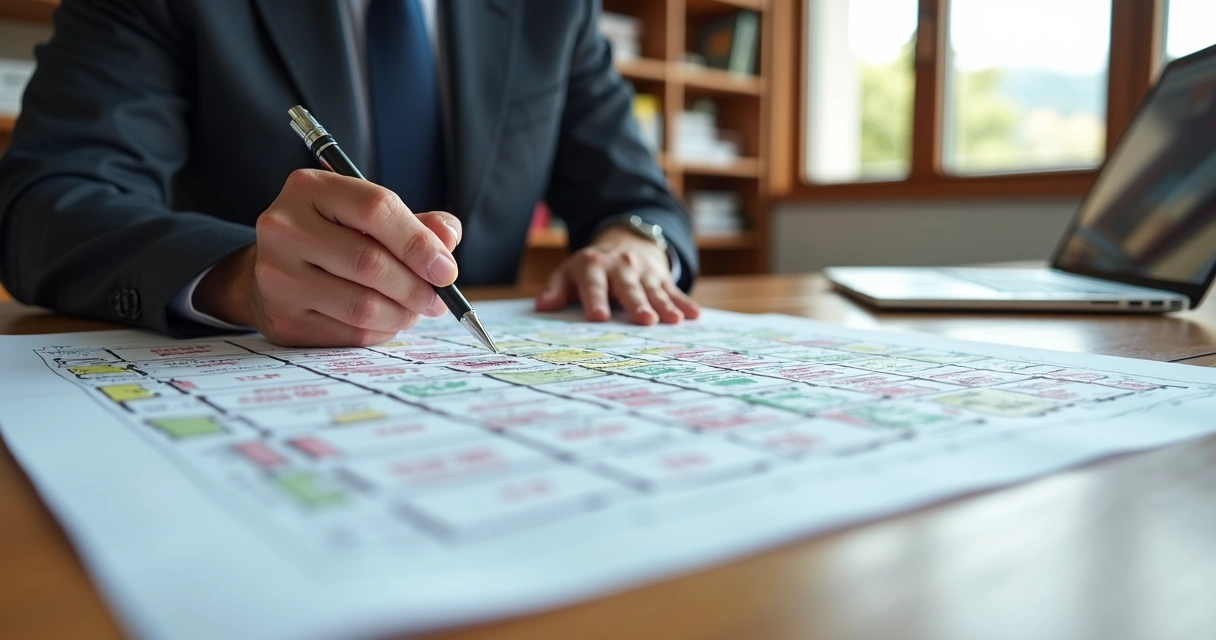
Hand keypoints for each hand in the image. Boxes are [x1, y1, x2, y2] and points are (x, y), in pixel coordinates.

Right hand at [193, 169, 461, 345]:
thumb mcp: (370, 217)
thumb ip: (415, 223)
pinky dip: (381, 331)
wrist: (276, 270)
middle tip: (438, 300)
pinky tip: (387, 320)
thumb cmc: (335, 237)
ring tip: (415, 310)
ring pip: (362, 305)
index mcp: (310, 188)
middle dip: (416, 286)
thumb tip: (448, 238)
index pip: (375, 209)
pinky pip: (350, 333)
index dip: (418, 243)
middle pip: (369, 262)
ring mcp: (277, 276)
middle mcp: (284, 228)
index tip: (446, 270)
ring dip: (403, 314)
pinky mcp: (282, 318)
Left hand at [535, 226, 700, 324]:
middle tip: (645, 321)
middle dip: (637, 304)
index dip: (595, 300)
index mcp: (593, 266)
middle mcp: (620, 266)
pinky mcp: (662, 277)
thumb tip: (543, 306)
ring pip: (654, 290)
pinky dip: (685, 303)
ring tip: (674, 321)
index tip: (598, 317)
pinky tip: (694, 315)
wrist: (625, 241)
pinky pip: (674, 291)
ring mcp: (644, 272)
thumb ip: (556, 289)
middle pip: (628, 288)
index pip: (593, 284)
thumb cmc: (590, 269)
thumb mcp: (569, 273)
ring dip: (665, 305)